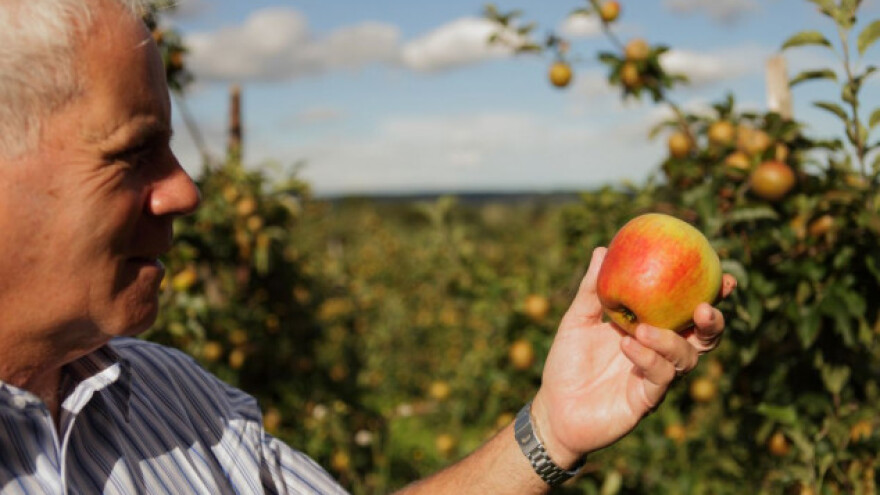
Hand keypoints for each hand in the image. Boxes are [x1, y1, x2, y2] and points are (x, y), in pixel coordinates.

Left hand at [531, 247, 736, 466]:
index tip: (724, 277)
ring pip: (685, 358)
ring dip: (669, 340)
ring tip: (643, 329)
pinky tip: (627, 346)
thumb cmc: (567, 363)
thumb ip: (591, 290)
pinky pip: (658, 378)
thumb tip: (602, 249)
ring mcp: (657, 378)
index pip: (688, 310)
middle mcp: (661, 354)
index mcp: (652, 329)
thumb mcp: (577, 320)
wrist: (554, 409)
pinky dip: (647, 359)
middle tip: (703, 306)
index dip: (712, 295)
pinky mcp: (646, 400)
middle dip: (712, 322)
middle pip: (703, 338)